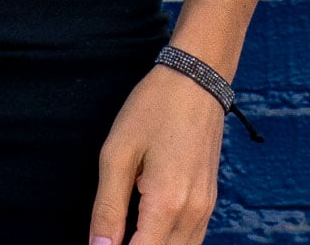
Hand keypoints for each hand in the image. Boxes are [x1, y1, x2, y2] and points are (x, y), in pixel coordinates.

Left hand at [89, 66, 222, 244]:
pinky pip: (190, 241)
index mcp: (167, 204)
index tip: (100, 243)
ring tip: (126, 229)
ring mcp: (205, 211)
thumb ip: (107, 207)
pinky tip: (148, 227)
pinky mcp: (209, 203)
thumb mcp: (118, 152)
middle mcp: (192, 215)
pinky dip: (168, 242)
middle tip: (110, 234)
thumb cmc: (153, 108)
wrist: (196, 80)